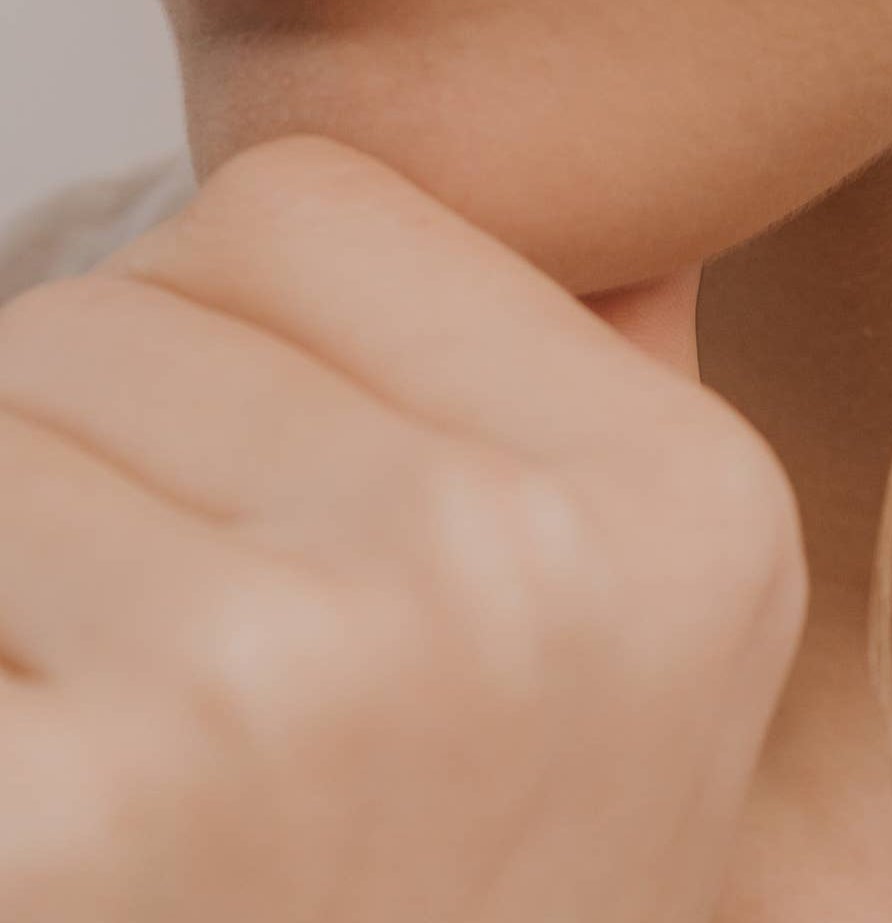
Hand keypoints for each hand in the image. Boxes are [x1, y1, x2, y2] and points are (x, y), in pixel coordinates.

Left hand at [0, 135, 805, 921]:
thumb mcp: (647, 651)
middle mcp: (501, 572)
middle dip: (65, 462)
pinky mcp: (67, 832)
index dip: (211, 330)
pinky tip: (46, 802)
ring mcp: (278, 698)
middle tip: (118, 648)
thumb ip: (597, 387)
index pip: (302, 206)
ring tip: (85, 724)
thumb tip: (521, 207)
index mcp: (664, 499)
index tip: (226, 490)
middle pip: (109, 315)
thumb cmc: (482, 916)